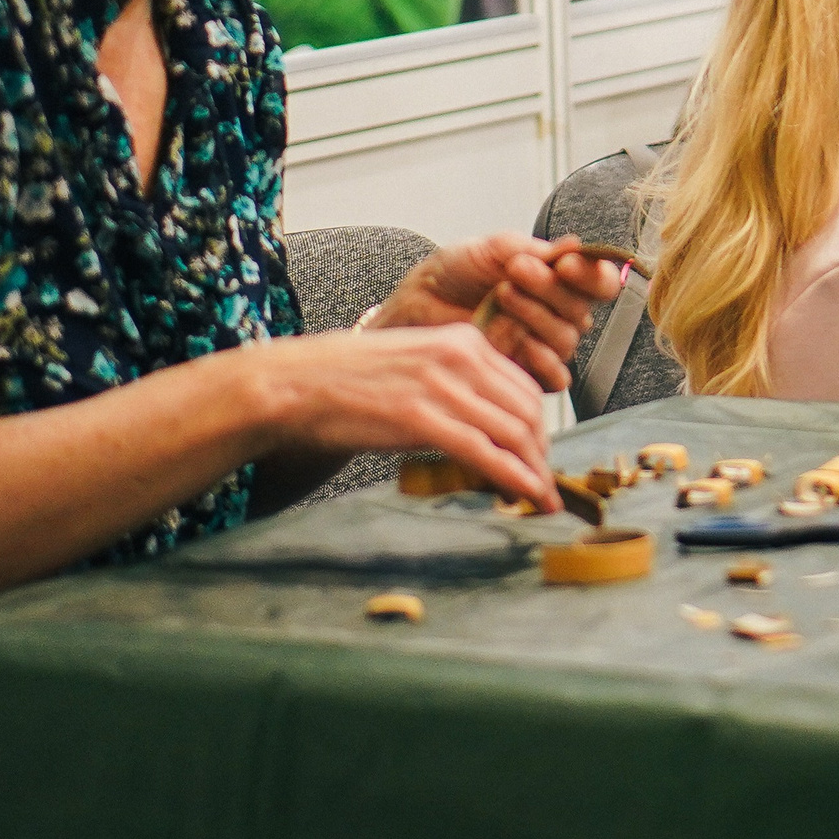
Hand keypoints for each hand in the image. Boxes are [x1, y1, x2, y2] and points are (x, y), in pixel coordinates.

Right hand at [255, 325, 559, 509]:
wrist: (296, 385)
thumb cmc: (347, 380)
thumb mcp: (415, 365)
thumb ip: (454, 385)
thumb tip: (484, 425)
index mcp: (462, 341)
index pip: (524, 386)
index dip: (539, 427)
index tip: (538, 455)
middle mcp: (461, 358)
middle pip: (527, 411)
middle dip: (541, 453)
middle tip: (543, 483)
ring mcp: (442, 386)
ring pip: (513, 433)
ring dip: (534, 471)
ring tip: (539, 497)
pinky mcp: (422, 418)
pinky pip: (484, 451)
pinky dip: (514, 476)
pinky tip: (525, 494)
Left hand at [371, 233, 622, 391]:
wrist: (416, 304)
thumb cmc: (453, 274)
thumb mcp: (491, 250)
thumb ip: (532, 250)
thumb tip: (574, 246)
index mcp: (558, 282)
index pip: (598, 282)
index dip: (591, 273)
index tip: (566, 262)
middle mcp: (557, 315)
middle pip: (582, 309)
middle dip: (551, 288)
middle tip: (516, 270)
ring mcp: (543, 346)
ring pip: (567, 338)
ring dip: (538, 315)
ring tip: (502, 295)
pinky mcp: (526, 376)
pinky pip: (556, 377)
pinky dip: (543, 360)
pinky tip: (522, 342)